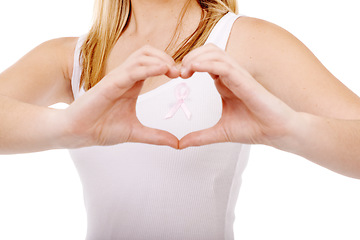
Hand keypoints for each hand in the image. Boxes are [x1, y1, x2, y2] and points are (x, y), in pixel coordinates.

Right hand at [63, 45, 179, 148]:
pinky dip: (149, 67)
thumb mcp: (136, 133)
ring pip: (141, 56)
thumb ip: (156, 136)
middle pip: (148, 53)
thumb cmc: (100, 128)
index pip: (152, 63)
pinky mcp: (110, 83)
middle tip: (180, 72)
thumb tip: (176, 144)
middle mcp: (125, 77)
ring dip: (160, 60)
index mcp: (132, 84)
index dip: (169, 66)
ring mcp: (117, 78)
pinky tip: (162, 70)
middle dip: (167, 58)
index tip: (182, 77)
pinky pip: (132, 70)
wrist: (77, 133)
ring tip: (174, 71)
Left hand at [179, 44, 297, 148]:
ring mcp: (239, 76)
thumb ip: (200, 137)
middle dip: (190, 56)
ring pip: (215, 53)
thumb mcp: (219, 133)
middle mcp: (231, 76)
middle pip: (208, 51)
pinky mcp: (245, 80)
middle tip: (179, 72)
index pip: (205, 62)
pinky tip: (194, 69)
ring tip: (184, 70)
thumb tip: (179, 145)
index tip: (178, 77)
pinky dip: (206, 63)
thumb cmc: (254, 128)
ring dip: (196, 57)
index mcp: (224, 83)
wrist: (277, 133)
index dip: (189, 64)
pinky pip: (224, 65)